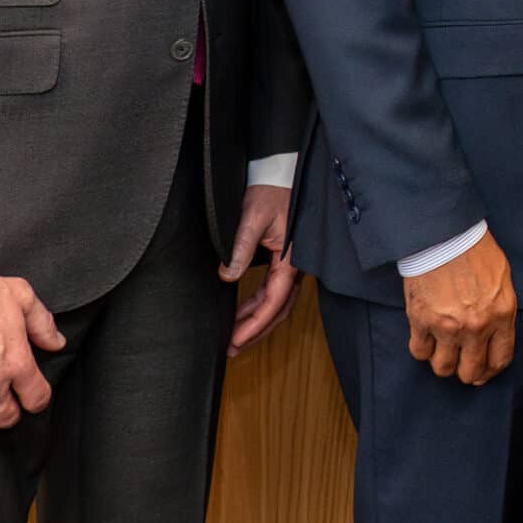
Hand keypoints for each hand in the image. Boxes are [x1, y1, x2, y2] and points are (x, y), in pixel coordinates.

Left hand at [223, 182, 300, 357]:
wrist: (281, 174)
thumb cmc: (271, 192)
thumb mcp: (252, 218)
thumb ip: (240, 249)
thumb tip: (226, 276)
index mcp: (290, 260)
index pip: (272, 302)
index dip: (253, 325)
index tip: (234, 341)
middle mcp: (295, 267)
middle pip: (278, 310)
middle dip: (255, 332)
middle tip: (231, 348)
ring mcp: (292, 266)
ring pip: (278, 305)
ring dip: (257, 323)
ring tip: (234, 338)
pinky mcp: (285, 262)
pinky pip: (275, 292)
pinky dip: (259, 308)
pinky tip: (243, 315)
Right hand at [402, 233, 517, 384]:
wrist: (444, 234)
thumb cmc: (475, 250)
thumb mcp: (502, 279)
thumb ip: (500, 309)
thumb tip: (495, 332)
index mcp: (501, 315)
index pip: (500, 359)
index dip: (491, 371)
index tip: (484, 371)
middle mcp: (476, 327)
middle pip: (471, 372)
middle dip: (468, 373)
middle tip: (462, 364)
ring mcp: (447, 326)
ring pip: (443, 368)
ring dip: (443, 362)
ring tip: (443, 350)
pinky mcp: (421, 321)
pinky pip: (419, 351)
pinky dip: (422, 349)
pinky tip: (426, 339)